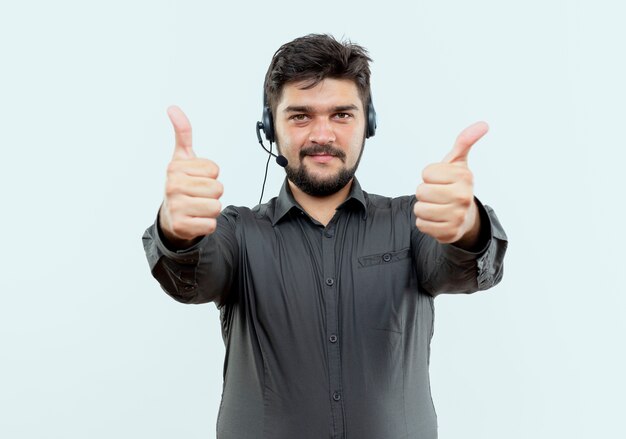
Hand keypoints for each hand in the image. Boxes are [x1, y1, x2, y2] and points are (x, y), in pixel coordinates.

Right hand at [159, 106, 222, 246]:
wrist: (170, 218)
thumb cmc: (181, 185)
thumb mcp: (182, 158)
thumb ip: (183, 133)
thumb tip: (173, 108)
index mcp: (175, 167)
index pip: (214, 170)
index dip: (210, 176)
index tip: (196, 178)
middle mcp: (172, 186)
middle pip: (218, 188)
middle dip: (212, 194)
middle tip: (197, 196)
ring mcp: (175, 207)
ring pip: (216, 207)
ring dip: (211, 210)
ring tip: (196, 207)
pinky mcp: (181, 226)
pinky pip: (211, 224)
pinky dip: (206, 225)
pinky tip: (194, 221)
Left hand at [414, 122, 488, 245]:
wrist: (465, 217)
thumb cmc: (456, 186)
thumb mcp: (458, 162)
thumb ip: (464, 141)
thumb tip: (483, 124)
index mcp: (464, 177)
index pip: (426, 173)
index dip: (429, 176)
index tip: (441, 180)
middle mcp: (464, 197)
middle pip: (421, 191)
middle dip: (425, 192)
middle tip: (438, 195)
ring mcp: (457, 216)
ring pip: (419, 209)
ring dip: (423, 208)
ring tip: (437, 207)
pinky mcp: (448, 233)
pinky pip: (421, 224)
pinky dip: (425, 222)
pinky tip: (437, 219)